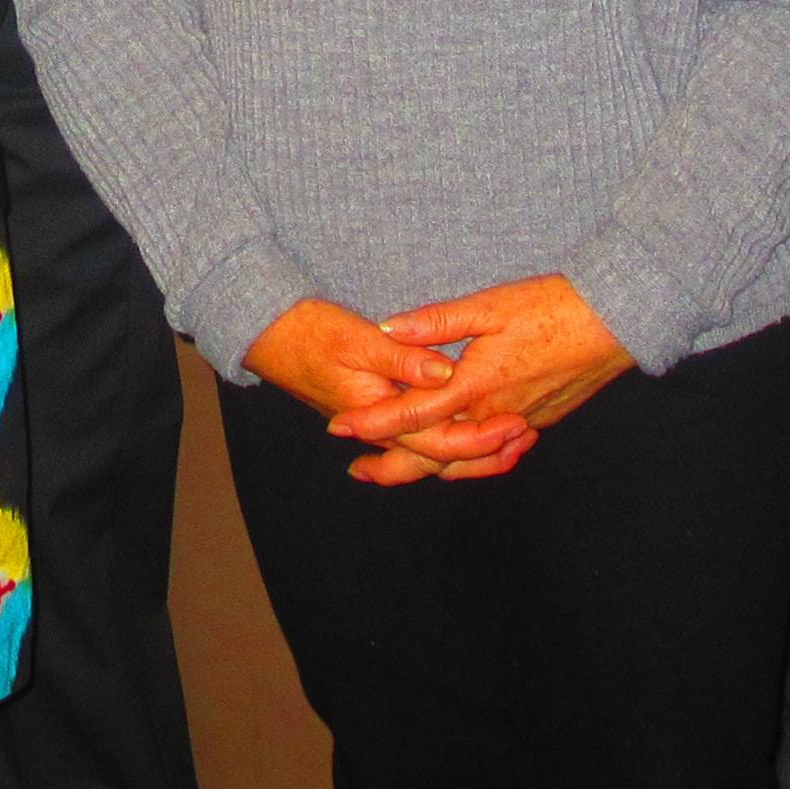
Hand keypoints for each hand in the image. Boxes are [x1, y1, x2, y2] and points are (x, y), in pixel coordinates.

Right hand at [242, 297, 535, 486]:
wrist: (265, 335)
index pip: (440, 440)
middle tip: (523, 439)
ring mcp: (376, 423)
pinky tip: (467, 431)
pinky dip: (448, 439)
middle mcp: (380, 428)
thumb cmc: (308, 332)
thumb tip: (446, 374)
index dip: (481, 437)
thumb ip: (403, 358)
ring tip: (509, 445)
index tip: (515, 424)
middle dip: (484, 454)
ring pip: (430, 451)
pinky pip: (419, 437)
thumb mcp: (356, 339)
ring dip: (470, 453)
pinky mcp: (376, 412)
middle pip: (440, 456)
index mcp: (378, 414)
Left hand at [363, 275, 634, 461]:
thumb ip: (436, 323)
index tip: (339, 429)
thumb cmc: (552, 308)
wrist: (614, 324)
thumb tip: (389, 329)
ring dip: (429, 468)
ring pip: (466, 461)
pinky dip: (469, 463)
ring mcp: (519, 423)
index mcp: (475, 385)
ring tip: (398, 471)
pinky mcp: (540, 421)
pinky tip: (458, 460)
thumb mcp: (488, 306)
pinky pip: (494, 455)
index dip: (373, 423)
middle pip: (434, 455)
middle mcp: (494, 414)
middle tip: (359, 471)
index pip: (412, 413)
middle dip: (394, 466)